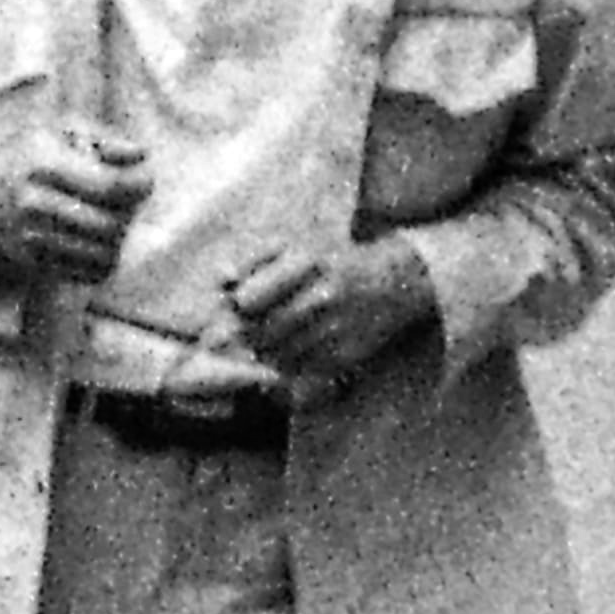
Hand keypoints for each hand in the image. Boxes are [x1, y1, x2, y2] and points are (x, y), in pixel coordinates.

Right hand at [0, 129, 149, 293]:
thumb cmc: (28, 155)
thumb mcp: (61, 132)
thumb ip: (105, 141)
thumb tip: (141, 156)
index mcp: (44, 164)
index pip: (108, 186)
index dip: (139, 185)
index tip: (145, 180)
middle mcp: (35, 204)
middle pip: (109, 223)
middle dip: (128, 213)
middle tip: (125, 200)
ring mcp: (32, 238)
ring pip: (102, 253)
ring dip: (117, 238)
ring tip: (109, 218)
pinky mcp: (33, 263)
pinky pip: (87, 273)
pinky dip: (103, 259)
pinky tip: (97, 240)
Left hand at [234, 237, 442, 392]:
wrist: (395, 281)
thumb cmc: (334, 259)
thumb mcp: (295, 245)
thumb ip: (252, 259)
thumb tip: (219, 281)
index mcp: (308, 261)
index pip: (248, 301)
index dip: (239, 306)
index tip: (243, 304)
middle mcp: (324, 295)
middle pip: (260, 332)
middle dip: (250, 332)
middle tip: (255, 325)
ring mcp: (337, 328)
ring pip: (277, 354)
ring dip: (269, 349)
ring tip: (279, 333)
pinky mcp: (345, 355)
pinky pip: (300, 368)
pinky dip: (291, 362)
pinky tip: (300, 344)